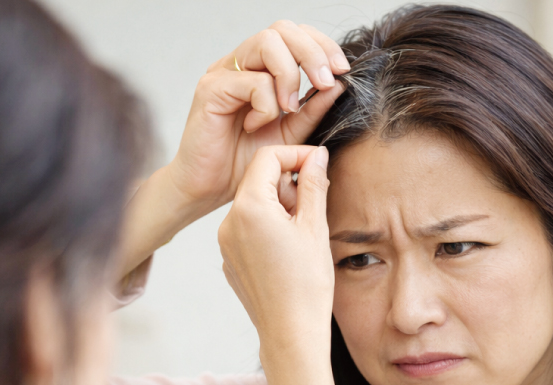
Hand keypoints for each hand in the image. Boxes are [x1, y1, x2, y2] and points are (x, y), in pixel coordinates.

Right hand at [168, 21, 347, 218]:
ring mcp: (224, 72)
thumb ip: (312, 110)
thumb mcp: (290, 135)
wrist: (210, 187)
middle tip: (325, 83)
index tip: (342, 71)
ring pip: (267, 44)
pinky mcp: (211, 88)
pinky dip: (266, 106)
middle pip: (283, 29)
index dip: (322, 45)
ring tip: (289, 110)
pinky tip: (255, 127)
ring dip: (290, 76)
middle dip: (312, 53)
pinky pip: (253, 81)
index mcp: (261, 68)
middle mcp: (241, 64)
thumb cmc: (244, 161)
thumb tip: (339, 84)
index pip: (295, 34)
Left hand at [218, 144, 355, 384]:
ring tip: (301, 233)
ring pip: (253, 205)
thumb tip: (316, 155)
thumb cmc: (306, 283)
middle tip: (312, 207)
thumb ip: (313, 184)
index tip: (317, 165)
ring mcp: (225, 242)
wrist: (289, 333)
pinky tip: (287, 251)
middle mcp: (228, 221)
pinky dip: (267, 227)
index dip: (295, 156)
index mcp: (249, 207)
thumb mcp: (314, 227)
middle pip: (258, 180)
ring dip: (279, 206)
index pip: (268, 158)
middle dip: (287, 184)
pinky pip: (247, 228)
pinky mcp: (228, 259)